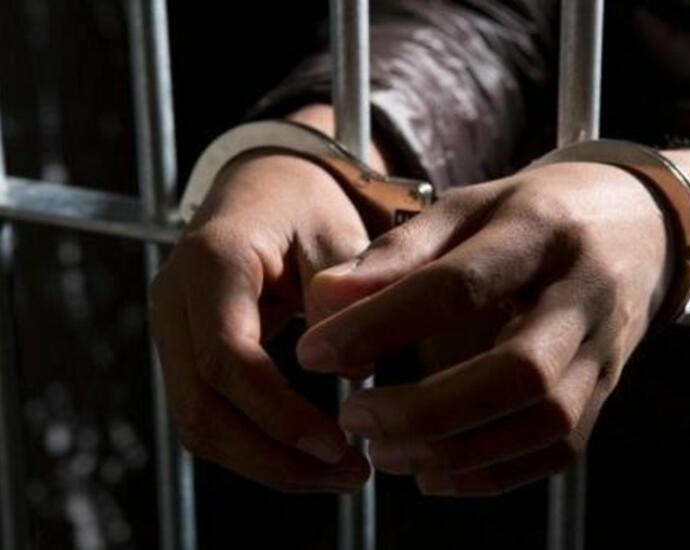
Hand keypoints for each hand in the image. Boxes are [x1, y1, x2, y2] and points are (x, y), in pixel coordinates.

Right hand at [150, 152, 371, 491]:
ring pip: (197, 422)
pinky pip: (208, 413)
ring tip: (335, 474)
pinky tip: (307, 454)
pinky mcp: (187, 351)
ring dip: (264, 461)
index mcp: (212, 261)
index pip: (226, 357)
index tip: (336, 444)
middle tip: (348, 475)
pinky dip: (255, 444)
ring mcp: (174, 329)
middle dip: (272, 456)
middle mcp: (176, 300)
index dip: (278, 413)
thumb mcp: (336, 230)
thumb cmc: (304, 202)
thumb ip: (344, 294)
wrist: (264, 187)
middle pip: (201, 407)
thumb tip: (353, 371)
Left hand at [297, 161, 673, 495]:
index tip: (315, 352)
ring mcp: (606, 348)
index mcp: (540, 229)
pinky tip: (433, 470)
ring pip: (546, 420)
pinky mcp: (607, 390)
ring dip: (456, 450)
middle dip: (424, 409)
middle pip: (518, 370)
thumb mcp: (468, 208)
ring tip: (384, 452)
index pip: (458, 285)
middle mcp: (583, 292)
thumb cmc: (533, 214)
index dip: (380, 323)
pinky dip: (492, 472)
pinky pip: (560, 448)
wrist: (638, 227)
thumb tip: (325, 301)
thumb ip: (398, 252)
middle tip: (355, 419)